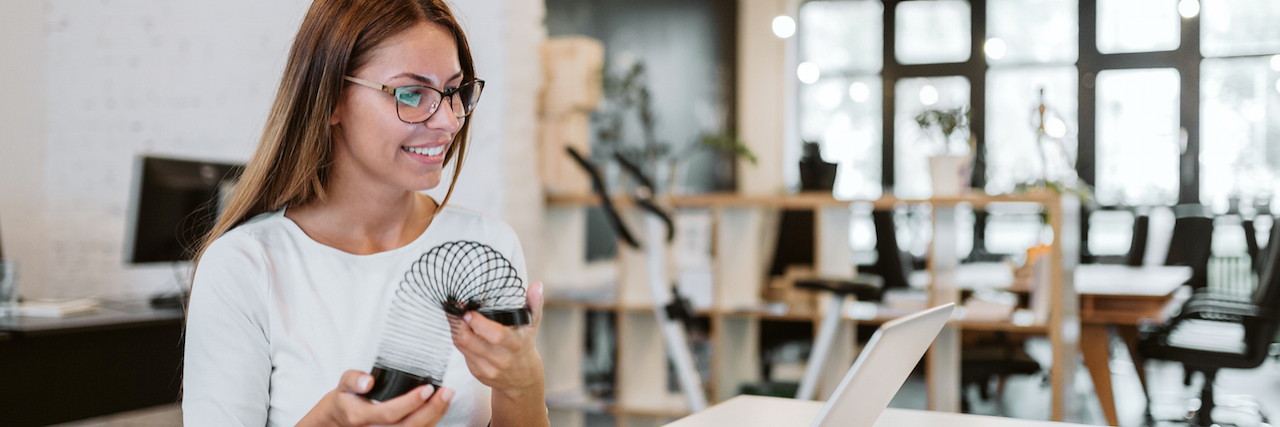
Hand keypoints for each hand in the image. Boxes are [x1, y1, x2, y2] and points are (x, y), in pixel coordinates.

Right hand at [297, 369, 452, 426]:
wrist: (342, 420)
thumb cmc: (347, 400)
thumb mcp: (343, 385)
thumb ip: (354, 379)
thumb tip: (368, 381)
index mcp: (360, 417)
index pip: (389, 414)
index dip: (410, 403)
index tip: (427, 389)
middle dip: (431, 410)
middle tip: (446, 391)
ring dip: (436, 415)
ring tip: (448, 395)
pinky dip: (433, 419)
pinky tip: (441, 405)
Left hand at [449, 281, 545, 398]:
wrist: (522, 379)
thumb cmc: (525, 346)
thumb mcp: (532, 325)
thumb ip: (534, 304)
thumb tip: (537, 286)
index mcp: (515, 345)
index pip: (495, 335)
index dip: (478, 323)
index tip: (468, 311)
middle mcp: (501, 360)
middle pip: (470, 342)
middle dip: (459, 324)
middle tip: (456, 311)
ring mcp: (487, 369)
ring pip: (462, 347)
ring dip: (456, 330)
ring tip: (456, 317)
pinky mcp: (477, 373)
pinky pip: (463, 354)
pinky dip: (460, 341)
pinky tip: (462, 331)